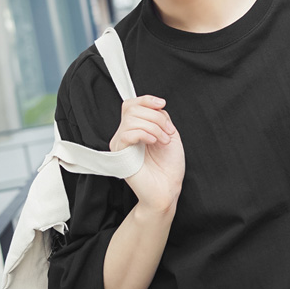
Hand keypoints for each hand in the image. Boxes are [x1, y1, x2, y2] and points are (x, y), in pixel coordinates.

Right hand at [110, 95, 184, 213]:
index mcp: (136, 129)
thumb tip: (154, 106)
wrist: (168, 189)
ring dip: (154, 127)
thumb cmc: (169, 167)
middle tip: (168, 132)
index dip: (146, 100)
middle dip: (156, 117)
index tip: (161, 104)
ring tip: (164, 141)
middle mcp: (126, 135)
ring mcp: (121, 145)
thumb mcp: (169, 133)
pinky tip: (153, 142)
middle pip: (133, 109)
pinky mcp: (120, 155)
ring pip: (132, 119)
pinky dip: (144, 133)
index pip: (132, 104)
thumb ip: (159, 116)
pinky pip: (127, 134)